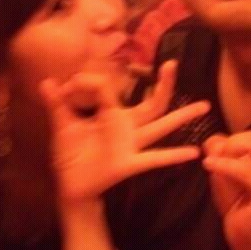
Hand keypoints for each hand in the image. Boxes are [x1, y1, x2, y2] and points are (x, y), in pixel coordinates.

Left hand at [41, 60, 209, 202]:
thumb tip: (46, 82)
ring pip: (160, 125)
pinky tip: (194, 154)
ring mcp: (132, 144)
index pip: (108, 88)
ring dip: (181, 116)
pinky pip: (154, 159)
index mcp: (112, 115)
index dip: (88, 82)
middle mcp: (127, 126)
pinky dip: (173, 156)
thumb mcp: (62, 126)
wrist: (71, 185)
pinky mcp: (129, 163)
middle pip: (152, 103)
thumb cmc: (71, 154)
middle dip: (164, 85)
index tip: (68, 86)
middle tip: (174, 64)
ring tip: (205, 105)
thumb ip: (57, 104)